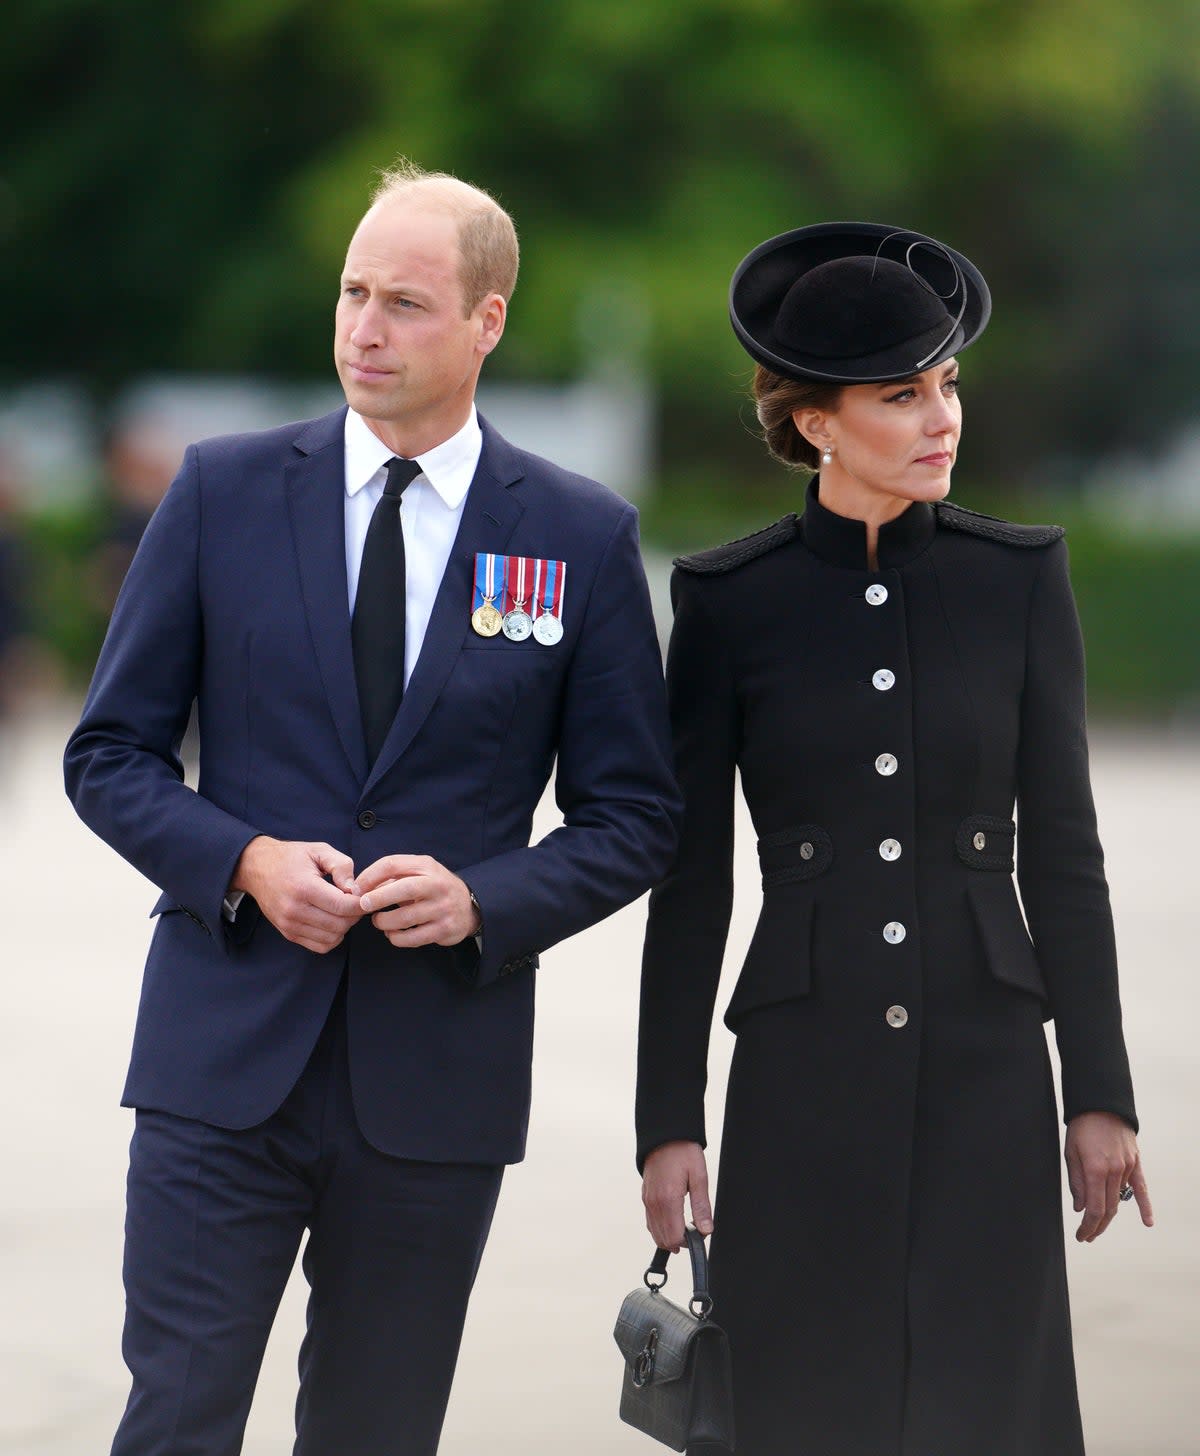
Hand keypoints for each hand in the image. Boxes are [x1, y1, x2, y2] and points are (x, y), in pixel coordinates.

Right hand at [230, 836, 361, 953]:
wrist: (257, 868)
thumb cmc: (291, 857)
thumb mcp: (319, 850)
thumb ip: (341, 866)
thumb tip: (354, 889)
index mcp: (304, 887)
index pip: (342, 906)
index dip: (360, 903)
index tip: (363, 896)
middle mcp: (295, 910)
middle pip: (339, 925)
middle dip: (354, 915)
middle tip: (354, 902)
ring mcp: (290, 924)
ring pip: (332, 938)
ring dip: (344, 927)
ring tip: (342, 910)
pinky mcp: (288, 933)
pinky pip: (320, 946)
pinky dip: (332, 937)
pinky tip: (332, 921)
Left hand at [354, 855, 481, 947]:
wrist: (468, 906)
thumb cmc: (433, 888)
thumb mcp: (418, 873)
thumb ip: (392, 877)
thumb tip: (360, 888)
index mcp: (426, 866)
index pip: (393, 864)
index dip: (370, 876)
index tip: (357, 888)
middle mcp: (437, 885)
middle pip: (403, 889)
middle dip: (377, 898)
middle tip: (362, 905)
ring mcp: (442, 908)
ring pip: (405, 918)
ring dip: (384, 922)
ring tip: (378, 921)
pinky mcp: (444, 930)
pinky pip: (412, 938)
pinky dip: (396, 938)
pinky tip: (393, 934)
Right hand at [642, 1141, 712, 1252]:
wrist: (664, 1135)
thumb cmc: (683, 1152)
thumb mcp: (699, 1176)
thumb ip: (701, 1206)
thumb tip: (706, 1230)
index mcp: (668, 1199)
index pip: (673, 1236)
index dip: (687, 1242)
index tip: (699, 1234)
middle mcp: (654, 1202)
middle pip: (663, 1239)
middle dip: (679, 1242)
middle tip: (694, 1232)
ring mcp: (647, 1200)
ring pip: (654, 1232)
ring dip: (669, 1237)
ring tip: (685, 1229)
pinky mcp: (645, 1196)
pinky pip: (649, 1221)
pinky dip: (660, 1228)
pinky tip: (671, 1223)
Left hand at [1065, 1111, 1153, 1242]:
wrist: (1101, 1104)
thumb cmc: (1082, 1127)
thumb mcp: (1070, 1153)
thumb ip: (1076, 1182)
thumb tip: (1080, 1208)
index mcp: (1095, 1169)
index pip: (1094, 1208)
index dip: (1088, 1226)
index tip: (1082, 1235)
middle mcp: (1114, 1171)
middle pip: (1108, 1209)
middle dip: (1097, 1226)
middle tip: (1088, 1236)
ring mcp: (1127, 1168)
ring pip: (1120, 1200)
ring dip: (1110, 1217)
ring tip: (1099, 1228)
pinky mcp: (1135, 1163)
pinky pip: (1141, 1189)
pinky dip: (1145, 1206)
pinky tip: (1147, 1222)